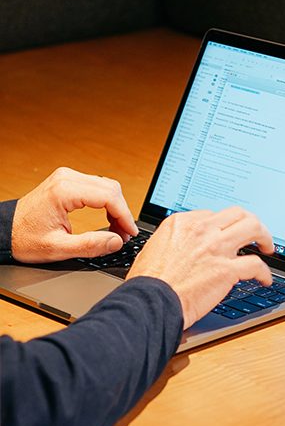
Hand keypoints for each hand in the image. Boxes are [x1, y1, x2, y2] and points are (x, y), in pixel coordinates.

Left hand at [12, 167, 138, 262]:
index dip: (125, 216)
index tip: (131, 233)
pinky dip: (107, 203)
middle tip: (124, 234)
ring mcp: (67, 177)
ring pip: (107, 186)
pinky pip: (97, 187)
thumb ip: (90, 246)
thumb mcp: (57, 248)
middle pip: (111, 189)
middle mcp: (67, 178)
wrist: (4, 230)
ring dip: (116, 207)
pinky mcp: (67, 181)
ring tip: (117, 229)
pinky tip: (107, 219)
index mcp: (64, 191)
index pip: (109, 197)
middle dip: (122, 212)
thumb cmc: (24, 238)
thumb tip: (117, 241)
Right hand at [128, 207, 275, 328]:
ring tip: (268, 248)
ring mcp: (216, 248)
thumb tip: (188, 245)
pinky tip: (265, 279)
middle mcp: (201, 230)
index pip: (214, 215)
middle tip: (257, 235)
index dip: (226, 226)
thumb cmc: (148, 282)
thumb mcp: (155, 248)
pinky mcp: (226, 269)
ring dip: (266, 237)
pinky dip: (265, 273)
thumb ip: (176, 241)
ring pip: (253, 228)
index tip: (230, 235)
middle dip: (252, 223)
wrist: (148, 302)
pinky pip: (256, 264)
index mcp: (183, 223)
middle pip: (238, 214)